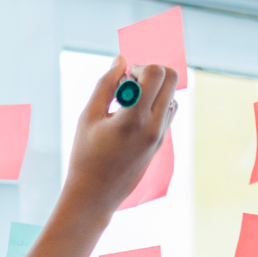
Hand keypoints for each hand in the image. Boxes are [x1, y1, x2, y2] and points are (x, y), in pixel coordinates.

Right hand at [63, 56, 180, 208]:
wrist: (95, 195)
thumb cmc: (85, 155)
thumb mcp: (88, 116)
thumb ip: (105, 85)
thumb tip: (120, 61)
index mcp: (134, 118)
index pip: (155, 74)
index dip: (139, 67)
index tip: (122, 78)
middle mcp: (154, 126)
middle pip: (172, 79)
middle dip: (151, 73)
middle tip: (129, 84)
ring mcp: (160, 136)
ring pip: (172, 96)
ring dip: (154, 90)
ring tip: (128, 103)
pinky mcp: (160, 143)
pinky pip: (168, 112)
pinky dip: (154, 105)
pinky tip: (131, 116)